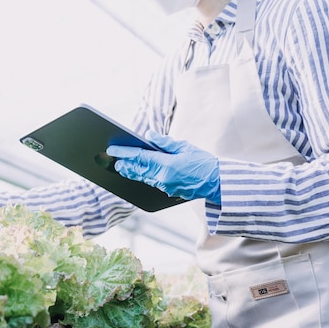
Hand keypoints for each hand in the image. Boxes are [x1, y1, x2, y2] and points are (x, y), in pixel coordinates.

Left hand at [106, 130, 220, 202]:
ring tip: (120, 166)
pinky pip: (150, 183)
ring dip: (130, 171)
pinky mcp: (167, 191)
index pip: (140, 158)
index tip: (113, 149)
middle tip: (112, 158)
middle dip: (124, 164)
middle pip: (137, 170)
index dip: (124, 153)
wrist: (216, 182)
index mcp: (166, 165)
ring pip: (142, 178)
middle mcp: (163, 178)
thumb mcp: (185, 147)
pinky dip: (141, 176)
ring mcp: (164, 186)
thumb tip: (149, 136)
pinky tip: (137, 173)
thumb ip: (164, 142)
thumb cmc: (203, 163)